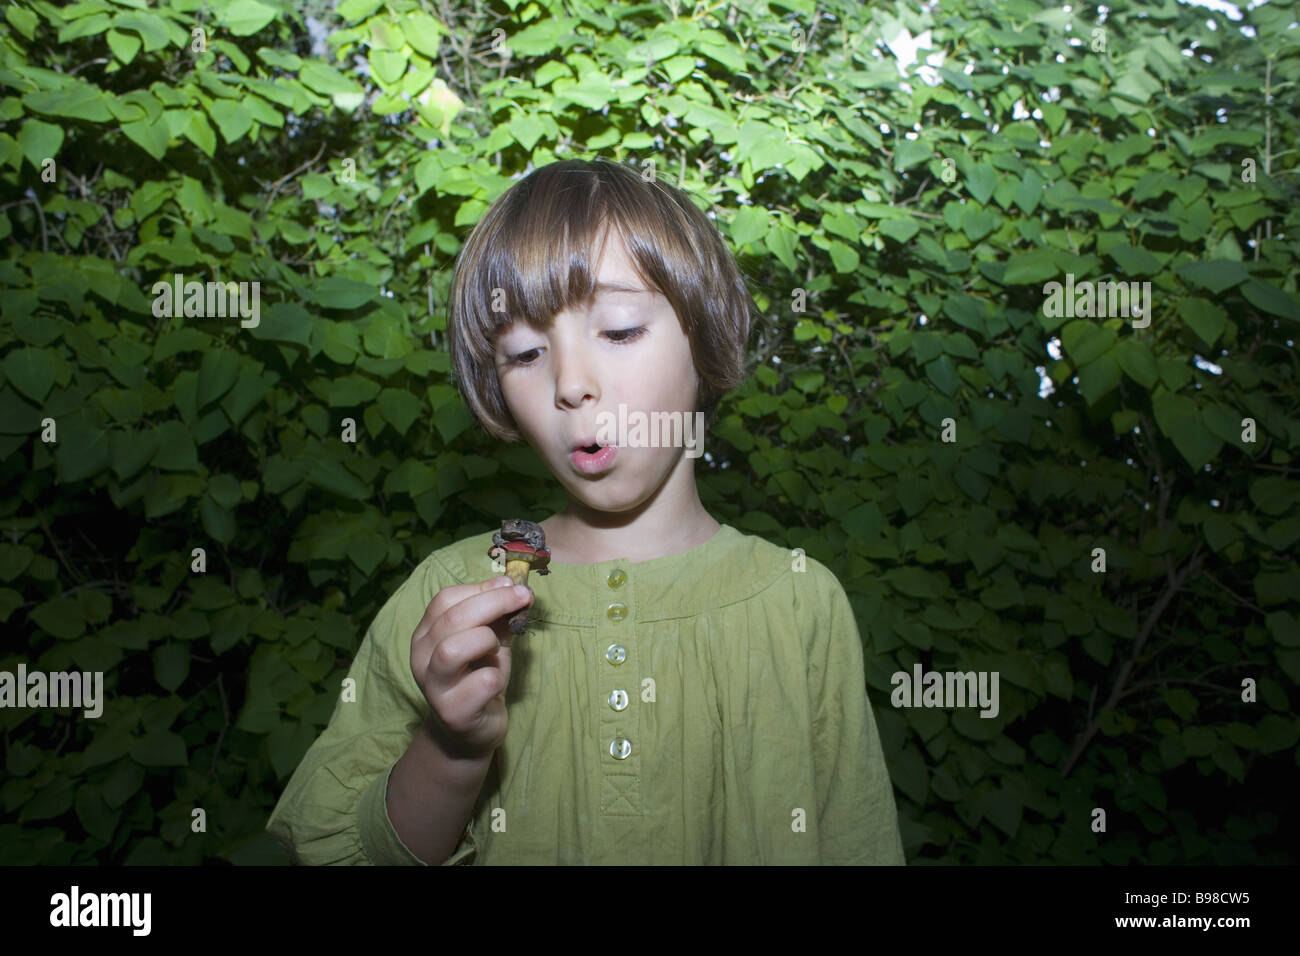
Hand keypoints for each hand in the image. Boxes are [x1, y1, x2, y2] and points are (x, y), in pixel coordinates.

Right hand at [409, 576, 534, 760]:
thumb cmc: (479, 678)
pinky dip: (496, 676)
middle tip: (523, 599)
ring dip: (485, 640)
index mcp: (426, 634)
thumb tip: (518, 589)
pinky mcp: (452, 712)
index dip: (481, 588)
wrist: (472, 730)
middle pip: (451, 619)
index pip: (445, 599)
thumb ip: (498, 616)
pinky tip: (496, 681)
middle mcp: (421, 657)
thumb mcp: (489, 641)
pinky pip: (480, 683)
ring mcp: (433, 686)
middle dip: (493, 603)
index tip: (511, 585)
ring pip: (452, 650)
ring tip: (497, 648)